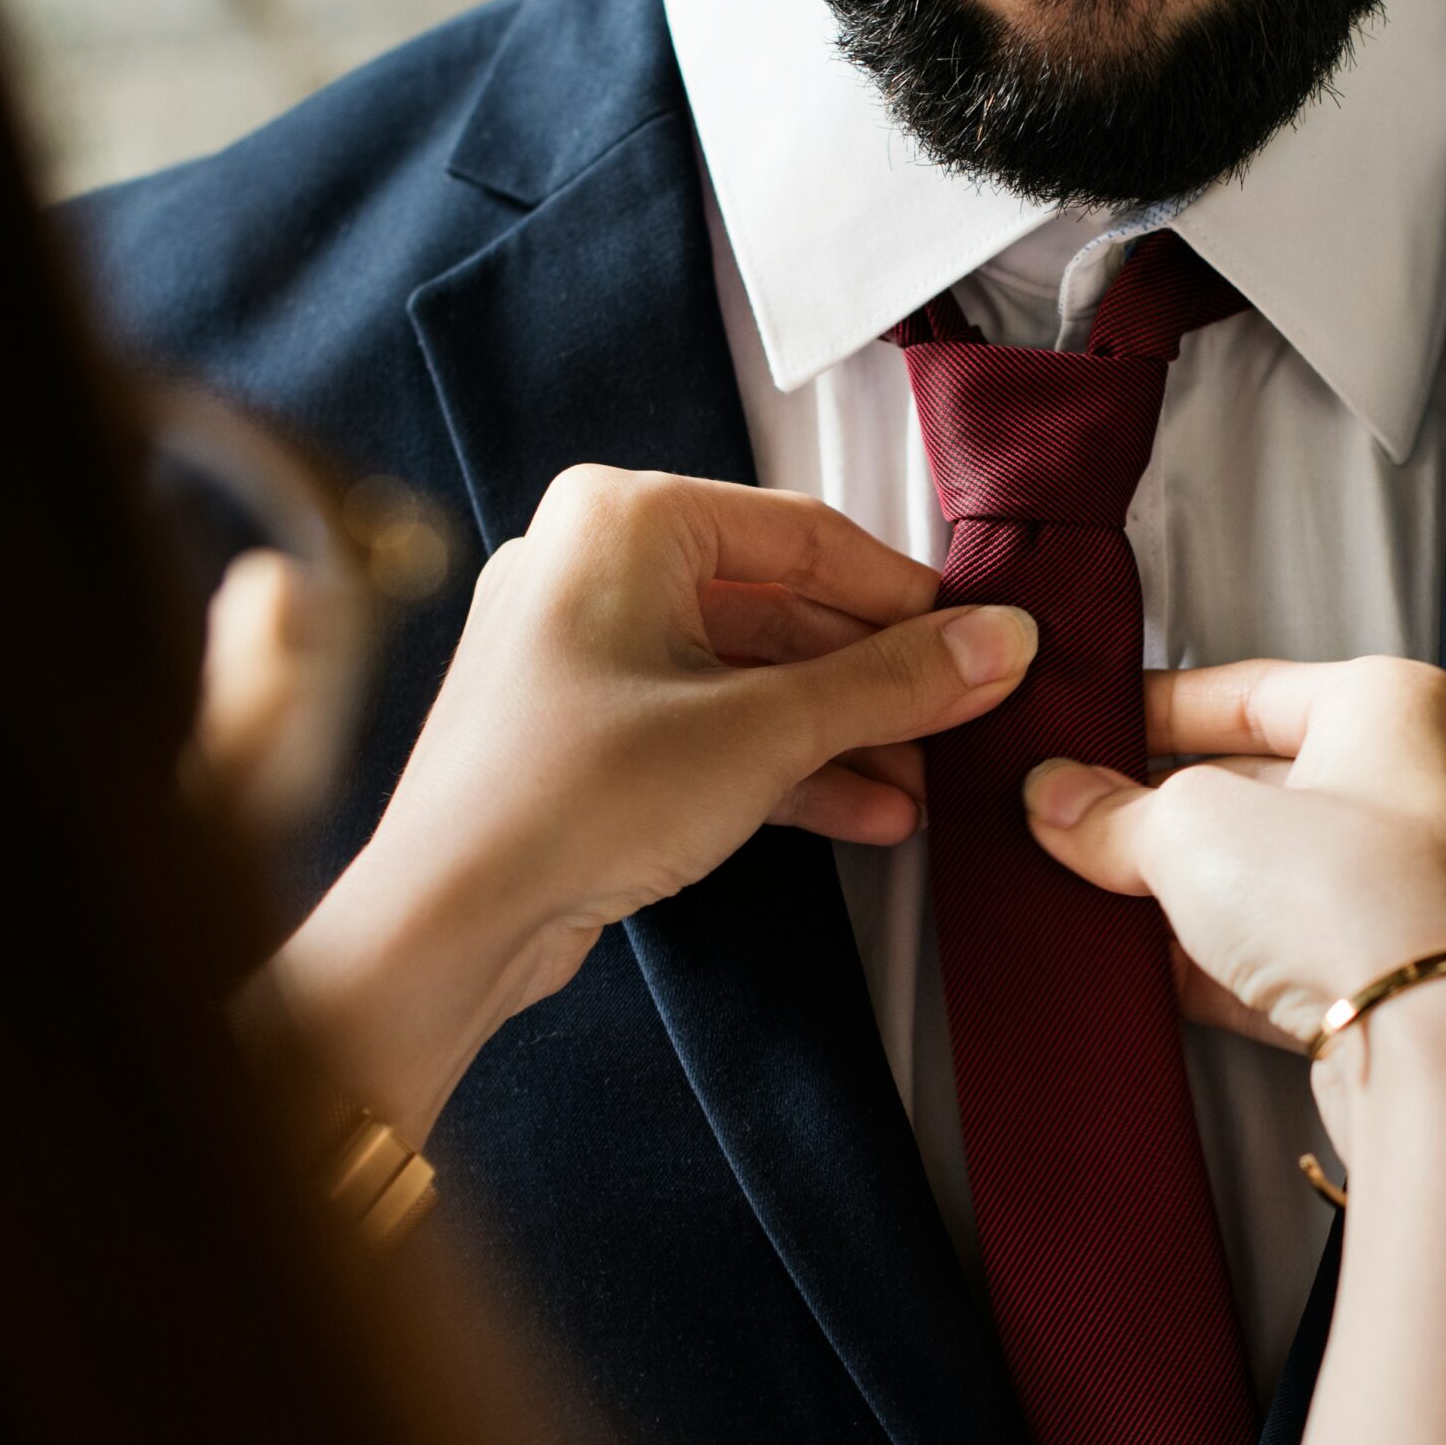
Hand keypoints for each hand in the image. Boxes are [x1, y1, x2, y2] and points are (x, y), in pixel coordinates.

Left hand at [261, 466, 1036, 1140]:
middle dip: (878, 679)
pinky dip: (787, 763)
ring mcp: (588, 653)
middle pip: (784, 607)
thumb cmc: (564, 798)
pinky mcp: (589, 731)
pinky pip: (713, 724)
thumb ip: (893, 682)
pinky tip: (868, 811)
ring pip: (753, 674)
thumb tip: (997, 642)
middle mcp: (596, 568)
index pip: (808, 535)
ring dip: (844, 731)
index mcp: (624, 520)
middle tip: (963, 716)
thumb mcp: (764, 730)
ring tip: (927, 781)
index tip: (979, 642)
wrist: (448, 924)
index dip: (907, 598)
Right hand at [1022, 656, 1445, 1049]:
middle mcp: (1427, 788)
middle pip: (1263, 784)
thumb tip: (1060, 800)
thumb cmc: (1355, 899)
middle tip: (1077, 826)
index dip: (1154, 712)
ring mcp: (1423, 889)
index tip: (1086, 739)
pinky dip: (1225, 960)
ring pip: (1278, 875)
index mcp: (1394, 706)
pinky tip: (1151, 973)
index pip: (1249, 689)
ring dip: (1188, 892)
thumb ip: (1116, 811)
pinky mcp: (1404, 977)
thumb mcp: (1191, 827)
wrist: (1436, 1055)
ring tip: (1100, 899)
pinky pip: (1297, 951)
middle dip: (1162, 812)